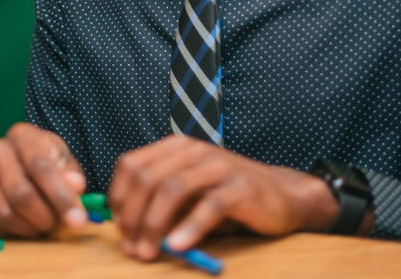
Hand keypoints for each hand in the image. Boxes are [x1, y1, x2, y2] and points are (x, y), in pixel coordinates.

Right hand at [0, 123, 88, 236]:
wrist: (21, 162)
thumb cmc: (47, 160)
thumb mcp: (65, 162)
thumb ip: (72, 174)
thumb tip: (74, 185)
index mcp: (21, 135)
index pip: (39, 167)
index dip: (60, 196)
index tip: (77, 219)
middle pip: (19, 193)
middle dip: (45, 216)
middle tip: (59, 224)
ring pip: (4, 213)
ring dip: (30, 227)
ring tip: (45, 224)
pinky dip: (15, 231)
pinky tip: (28, 224)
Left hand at [108, 135, 354, 260]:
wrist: (283, 196)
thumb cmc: (228, 198)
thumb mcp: (189, 197)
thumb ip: (160, 205)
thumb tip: (126, 229)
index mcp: (175, 148)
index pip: (131, 165)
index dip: (118, 197)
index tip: (118, 227)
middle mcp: (194, 150)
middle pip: (147, 178)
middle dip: (133, 216)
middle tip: (131, 247)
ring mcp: (218, 166)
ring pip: (172, 189)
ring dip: (154, 224)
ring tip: (148, 251)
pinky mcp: (240, 188)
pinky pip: (209, 206)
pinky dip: (189, 228)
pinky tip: (177, 246)